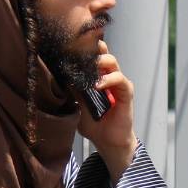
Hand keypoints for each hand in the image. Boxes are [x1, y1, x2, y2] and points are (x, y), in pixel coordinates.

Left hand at [79, 40, 138, 183]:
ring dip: (99, 62)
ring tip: (88, 69)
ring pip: (112, 61)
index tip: (68, 45)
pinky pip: (120, 79)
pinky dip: (109, 79)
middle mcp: (107, 76)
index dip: (82, 48)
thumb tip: (61, 73)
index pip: (91, 55)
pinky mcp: (126, 92)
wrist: (108, 142)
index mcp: (96, 76)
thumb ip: (73, 90)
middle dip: (91, 49)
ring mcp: (118, 83)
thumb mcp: (78, 105)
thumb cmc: (93, 124)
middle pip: (102, 52)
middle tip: (77, 53)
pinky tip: (97, 85)